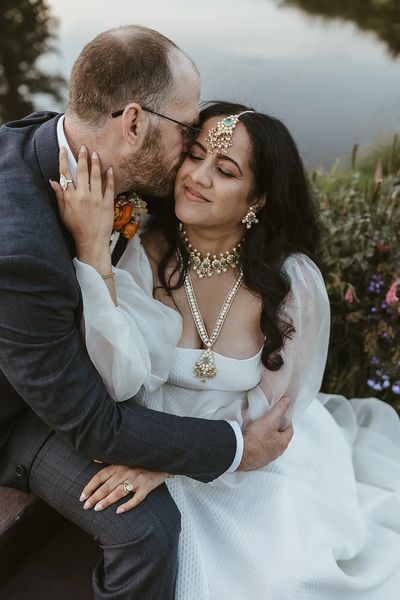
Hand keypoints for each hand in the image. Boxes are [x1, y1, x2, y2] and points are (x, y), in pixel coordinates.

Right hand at [50, 146, 113, 260]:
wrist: (91, 242)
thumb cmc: (76, 228)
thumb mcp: (63, 213)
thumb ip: (59, 196)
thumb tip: (53, 181)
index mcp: (70, 197)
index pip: (65, 174)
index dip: (63, 160)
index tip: (63, 149)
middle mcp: (83, 195)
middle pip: (81, 171)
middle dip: (81, 157)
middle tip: (83, 147)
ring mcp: (96, 199)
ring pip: (95, 176)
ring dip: (95, 163)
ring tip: (95, 154)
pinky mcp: (107, 203)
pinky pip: (109, 187)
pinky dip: (110, 177)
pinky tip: (109, 168)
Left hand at [80, 465, 169, 513]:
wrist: (163, 458)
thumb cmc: (141, 458)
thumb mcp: (124, 456)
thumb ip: (109, 459)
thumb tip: (94, 459)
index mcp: (119, 464)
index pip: (100, 476)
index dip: (90, 487)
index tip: (82, 496)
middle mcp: (126, 471)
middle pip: (107, 486)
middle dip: (95, 497)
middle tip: (86, 506)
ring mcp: (137, 480)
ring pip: (118, 493)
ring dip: (106, 501)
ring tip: (97, 509)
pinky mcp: (147, 486)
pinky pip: (136, 499)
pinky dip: (127, 506)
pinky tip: (119, 512)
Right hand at [239, 396, 293, 470]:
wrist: (239, 453)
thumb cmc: (255, 439)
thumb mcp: (269, 420)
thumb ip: (279, 410)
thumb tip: (287, 401)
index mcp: (282, 444)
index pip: (289, 430)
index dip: (286, 421)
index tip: (282, 415)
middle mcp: (276, 453)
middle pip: (280, 437)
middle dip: (276, 428)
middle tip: (270, 420)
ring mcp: (266, 457)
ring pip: (270, 444)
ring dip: (266, 436)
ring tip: (259, 428)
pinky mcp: (256, 460)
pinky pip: (259, 449)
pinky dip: (257, 443)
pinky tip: (251, 437)